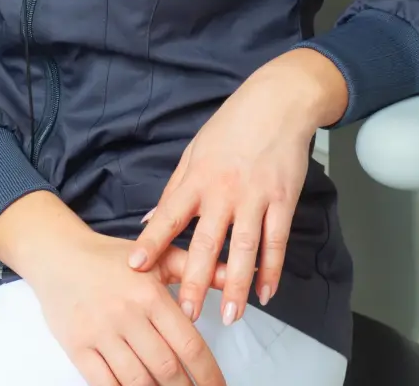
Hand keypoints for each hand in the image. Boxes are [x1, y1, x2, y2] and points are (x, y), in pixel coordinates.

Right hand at [0, 192, 226, 385]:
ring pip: (138, 381)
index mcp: (150, 295)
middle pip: (167, 369)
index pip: (189, 345)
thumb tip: (236, 275)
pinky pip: (105, 383)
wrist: (56, 254)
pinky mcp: (77, 346)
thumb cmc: (109, 258)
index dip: (209, 375)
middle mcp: (126, 315)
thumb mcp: (156, 257)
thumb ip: (195, 270)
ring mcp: (100, 333)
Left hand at [127, 48, 346, 328]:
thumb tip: (146, 221)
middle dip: (196, 280)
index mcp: (196, 178)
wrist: (277, 103)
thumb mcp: (193, 153)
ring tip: (231, 315)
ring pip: (245, 249)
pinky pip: (277, 242)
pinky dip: (272, 270)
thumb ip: (173, 191)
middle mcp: (223, 190)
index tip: (135, 266)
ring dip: (237, 285)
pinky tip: (265, 293)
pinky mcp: (283, 200)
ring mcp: (256, 197)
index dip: (151, 241)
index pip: (168, 215)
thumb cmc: (231, 128)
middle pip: (207, 242)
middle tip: (187, 314)